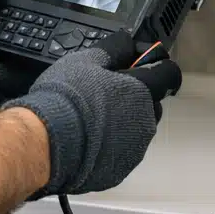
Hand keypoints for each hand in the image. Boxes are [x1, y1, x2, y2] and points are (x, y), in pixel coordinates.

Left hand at [0, 0, 40, 118]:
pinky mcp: (5, 104)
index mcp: (4, 31)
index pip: (34, 28)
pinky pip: (20, 103)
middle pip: (40, 56)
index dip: (33, 31)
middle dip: (23, 60)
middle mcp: (14, 55)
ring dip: (10, 78)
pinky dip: (2, 96)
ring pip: (32, 80)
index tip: (11, 38)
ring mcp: (11, 81)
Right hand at [3, 30, 182, 195]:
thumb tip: (128, 41)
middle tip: (106, 94)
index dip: (157, 67)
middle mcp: (146, 122)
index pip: (169, 74)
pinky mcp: (119, 172)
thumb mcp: (87, 60)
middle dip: (137, 98)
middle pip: (153, 104)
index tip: (141, 66)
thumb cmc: (67, 98)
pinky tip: (87, 142)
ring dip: (123, 124)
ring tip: (92, 121)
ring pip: (137, 130)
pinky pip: (121, 154)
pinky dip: (110, 147)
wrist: (45, 143)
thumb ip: (114, 48)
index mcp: (143, 92)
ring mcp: (134, 150)